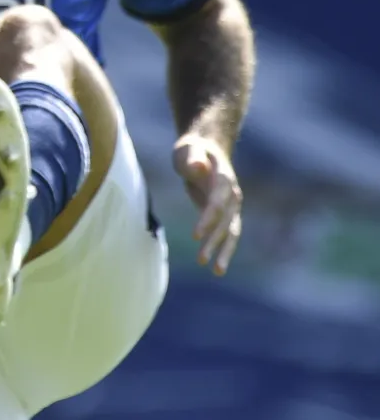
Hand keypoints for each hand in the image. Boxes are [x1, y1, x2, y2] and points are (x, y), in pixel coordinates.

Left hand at [173, 131, 241, 275]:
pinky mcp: (225, 213)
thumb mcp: (188, 149)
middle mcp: (231, 195)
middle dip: (214, 242)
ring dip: (223, 251)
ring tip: (216, 271)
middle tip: (201, 261)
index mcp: (223, 179)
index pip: (217, 203)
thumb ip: (193, 159)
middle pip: (225, 222)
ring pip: (230, 232)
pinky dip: (220, 248)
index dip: (207, 219)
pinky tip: (213, 264)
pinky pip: (225, 233)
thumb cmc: (193, 149)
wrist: (206, 148)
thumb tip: (198, 168)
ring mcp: (231, 205)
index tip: (195, 235)